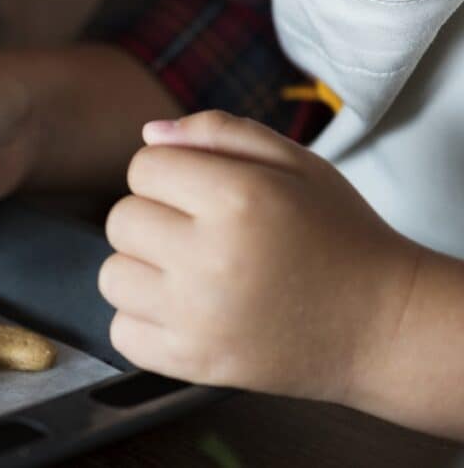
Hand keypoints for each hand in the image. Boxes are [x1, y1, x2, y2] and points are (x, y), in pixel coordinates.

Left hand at [99, 111, 421, 402]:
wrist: (384, 326)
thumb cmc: (336, 234)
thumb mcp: (295, 163)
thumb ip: (219, 133)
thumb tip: (148, 134)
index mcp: (238, 198)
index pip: (142, 167)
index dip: (168, 174)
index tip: (200, 193)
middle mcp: (210, 257)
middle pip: (120, 219)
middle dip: (153, 219)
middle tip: (199, 234)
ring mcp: (197, 316)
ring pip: (111, 276)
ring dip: (142, 270)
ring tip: (190, 274)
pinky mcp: (193, 362)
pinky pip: (120, 331)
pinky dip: (143, 322)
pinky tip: (184, 312)